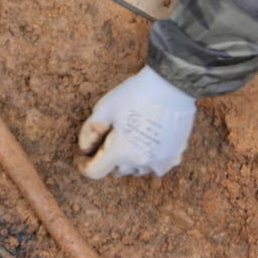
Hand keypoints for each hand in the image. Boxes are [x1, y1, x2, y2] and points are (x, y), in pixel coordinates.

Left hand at [77, 66, 194, 177]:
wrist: (171, 86)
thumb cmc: (135, 94)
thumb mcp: (103, 108)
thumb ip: (89, 132)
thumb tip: (85, 149)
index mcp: (120, 151)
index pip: (94, 171)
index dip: (84, 165)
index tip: (82, 157)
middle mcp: (140, 162)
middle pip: (116, 170)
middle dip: (108, 159)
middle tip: (107, 139)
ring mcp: (160, 161)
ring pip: (136, 170)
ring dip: (128, 160)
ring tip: (128, 138)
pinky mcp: (174, 156)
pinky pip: (155, 166)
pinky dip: (147, 159)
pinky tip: (146, 141)